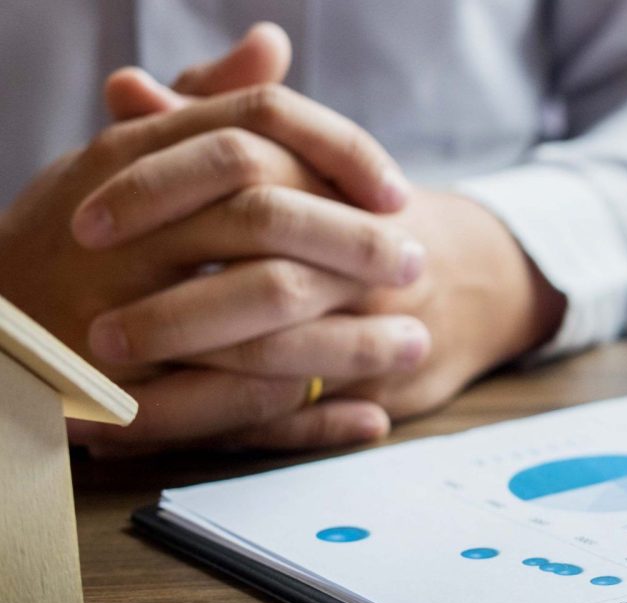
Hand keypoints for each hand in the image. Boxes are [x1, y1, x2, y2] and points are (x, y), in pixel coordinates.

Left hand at [71, 28, 562, 451]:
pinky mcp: (384, 382)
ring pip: (288, 357)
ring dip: (200, 379)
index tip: (91, 223)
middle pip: (273, 283)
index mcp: (334, 184)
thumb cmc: (355, 217)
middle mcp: (365, 254)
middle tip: (101, 334)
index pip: (247, 172)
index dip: (161, 197)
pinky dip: (228, 423)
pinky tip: (163, 422)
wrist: (471, 279)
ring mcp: (381, 322)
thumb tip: (129, 91)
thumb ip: (209, 120)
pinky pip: (302, 414)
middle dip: (180, 315)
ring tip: (124, 387)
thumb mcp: (294, 158)